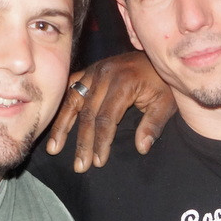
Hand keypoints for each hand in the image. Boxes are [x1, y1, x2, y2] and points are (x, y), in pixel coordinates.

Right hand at [46, 51, 176, 171]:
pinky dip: (63, 105)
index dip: (101, 142)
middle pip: (88, 113)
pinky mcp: (90, 70)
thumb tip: (142, 148)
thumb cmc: (162, 81)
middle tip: (80, 166)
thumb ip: (153, 124)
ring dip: (63, 126)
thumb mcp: (166, 102)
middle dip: (83, 142)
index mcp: (124, 82)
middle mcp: (105, 74)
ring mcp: (94, 70)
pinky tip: (55, 121)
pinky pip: (71, 87)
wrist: (158, 54)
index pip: (107, 118)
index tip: (98, 162)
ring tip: (54, 149)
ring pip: (73, 101)